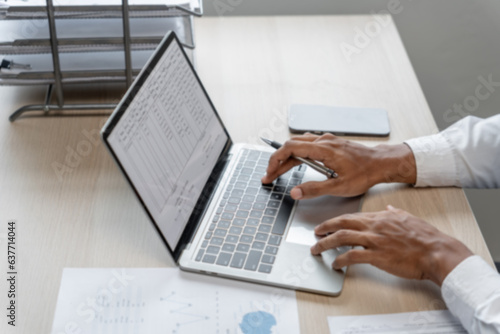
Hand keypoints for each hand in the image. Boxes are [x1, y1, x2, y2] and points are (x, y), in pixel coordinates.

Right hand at [261, 133, 416, 198]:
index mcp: (323, 150)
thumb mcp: (339, 186)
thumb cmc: (365, 173)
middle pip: (291, 145)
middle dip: (277, 161)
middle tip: (269, 175)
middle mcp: (323, 141)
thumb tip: (295, 192)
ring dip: (286, 157)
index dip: (276, 160)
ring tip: (279, 171)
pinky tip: (296, 162)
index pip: (290, 149)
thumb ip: (315, 189)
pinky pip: (308, 144)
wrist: (382, 163)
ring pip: (298, 144)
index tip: (269, 172)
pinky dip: (297, 153)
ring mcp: (327, 141)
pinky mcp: (331, 143)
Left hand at [310, 205, 472, 285]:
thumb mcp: (408, 217)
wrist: (436, 252)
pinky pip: (352, 256)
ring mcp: (375, 240)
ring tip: (317, 249)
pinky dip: (341, 260)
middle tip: (315, 232)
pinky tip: (335, 264)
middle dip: (325, 227)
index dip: (336, 220)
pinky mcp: (377, 256)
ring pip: (342, 238)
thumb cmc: (425, 237)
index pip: (352, 216)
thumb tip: (389, 208)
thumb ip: (395, 213)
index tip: (328, 224)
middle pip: (342, 223)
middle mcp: (374, 226)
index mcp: (380, 217)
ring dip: (326, 243)